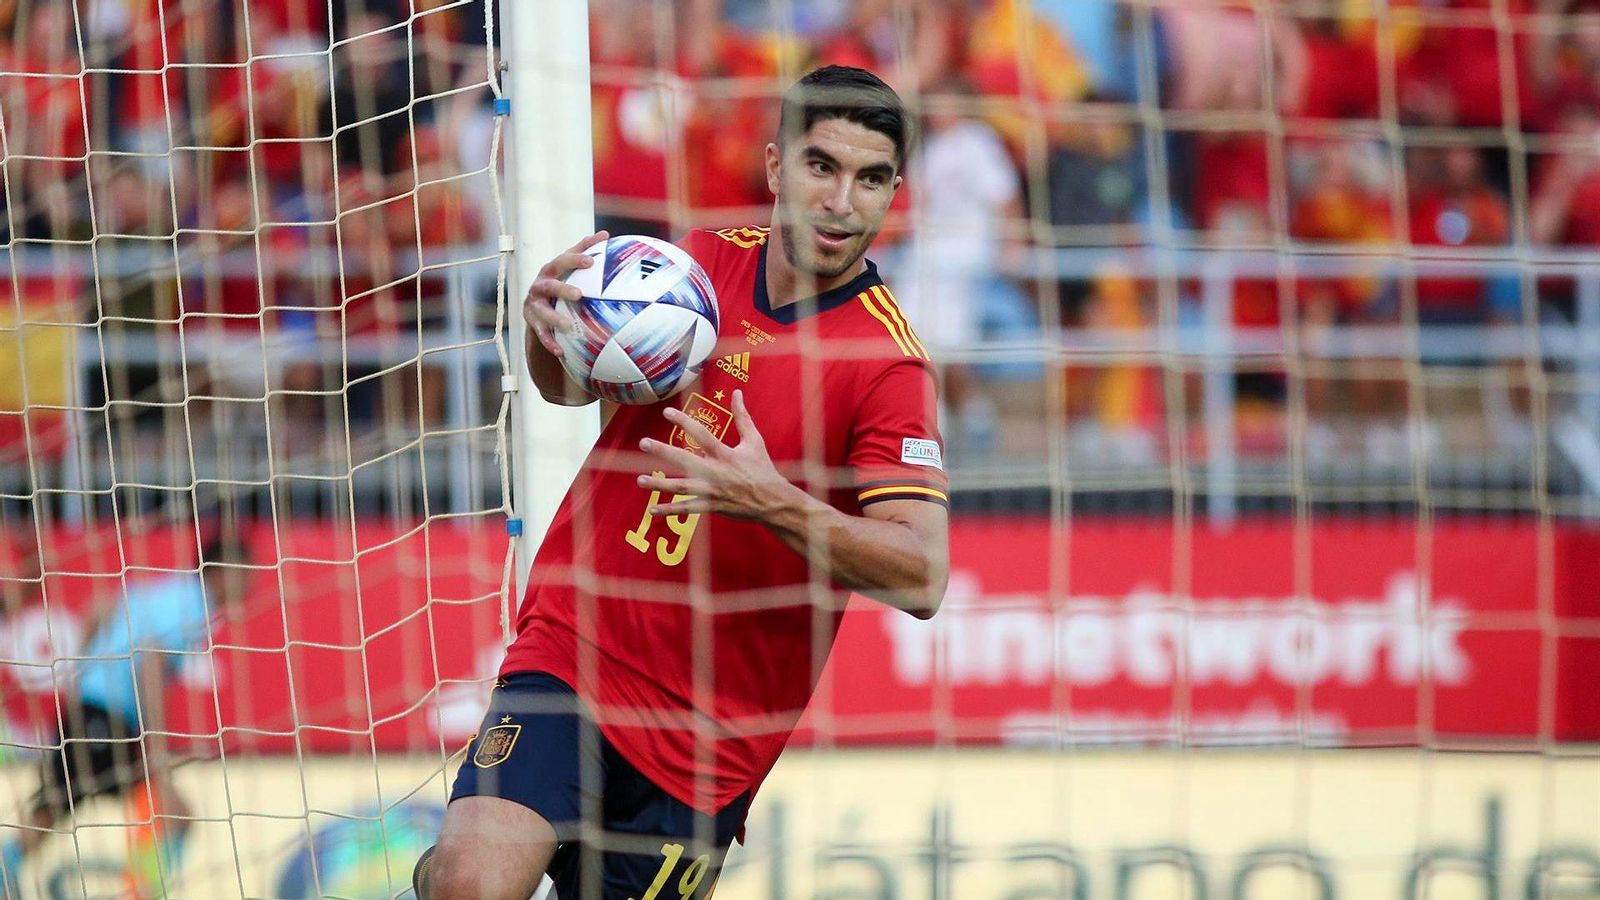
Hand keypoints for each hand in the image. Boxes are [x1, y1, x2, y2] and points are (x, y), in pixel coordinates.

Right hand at [523, 230, 608, 356]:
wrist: (538, 306)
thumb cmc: (560, 281)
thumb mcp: (570, 267)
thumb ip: (585, 250)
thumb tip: (606, 234)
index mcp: (550, 270)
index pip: (562, 261)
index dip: (576, 260)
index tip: (592, 261)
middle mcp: (539, 285)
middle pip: (549, 286)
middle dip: (563, 289)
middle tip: (579, 295)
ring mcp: (534, 305)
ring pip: (542, 312)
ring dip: (554, 319)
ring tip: (568, 326)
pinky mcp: (532, 322)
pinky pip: (540, 334)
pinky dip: (550, 343)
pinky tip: (560, 352)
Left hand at [637, 390, 793, 519]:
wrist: (773, 501)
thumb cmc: (763, 469)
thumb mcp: (755, 441)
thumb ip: (742, 417)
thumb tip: (737, 393)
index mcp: (725, 454)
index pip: (701, 434)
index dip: (684, 422)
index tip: (667, 413)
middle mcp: (716, 472)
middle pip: (685, 460)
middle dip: (663, 451)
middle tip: (643, 443)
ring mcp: (712, 491)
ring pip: (681, 487)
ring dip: (660, 485)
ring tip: (641, 480)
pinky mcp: (711, 506)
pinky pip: (687, 509)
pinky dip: (670, 510)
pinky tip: (653, 509)